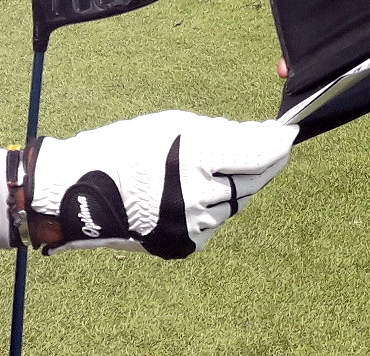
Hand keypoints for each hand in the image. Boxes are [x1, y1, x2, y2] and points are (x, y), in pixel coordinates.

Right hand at [26, 111, 297, 258]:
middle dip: (266, 162)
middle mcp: (194, 198)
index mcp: (191, 159)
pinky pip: (216, 220)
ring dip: (241, 183)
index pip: (253, 154)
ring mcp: (190, 226)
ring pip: (237, 202)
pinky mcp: (184, 245)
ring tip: (226, 165)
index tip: (289, 133)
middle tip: (275, 146)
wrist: (79, 194)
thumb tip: (262, 138)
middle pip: (252, 181)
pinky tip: (203, 189)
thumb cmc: (125, 147)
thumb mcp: (173, 124)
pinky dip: (218, 203)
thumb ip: (221, 133)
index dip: (277, 143)